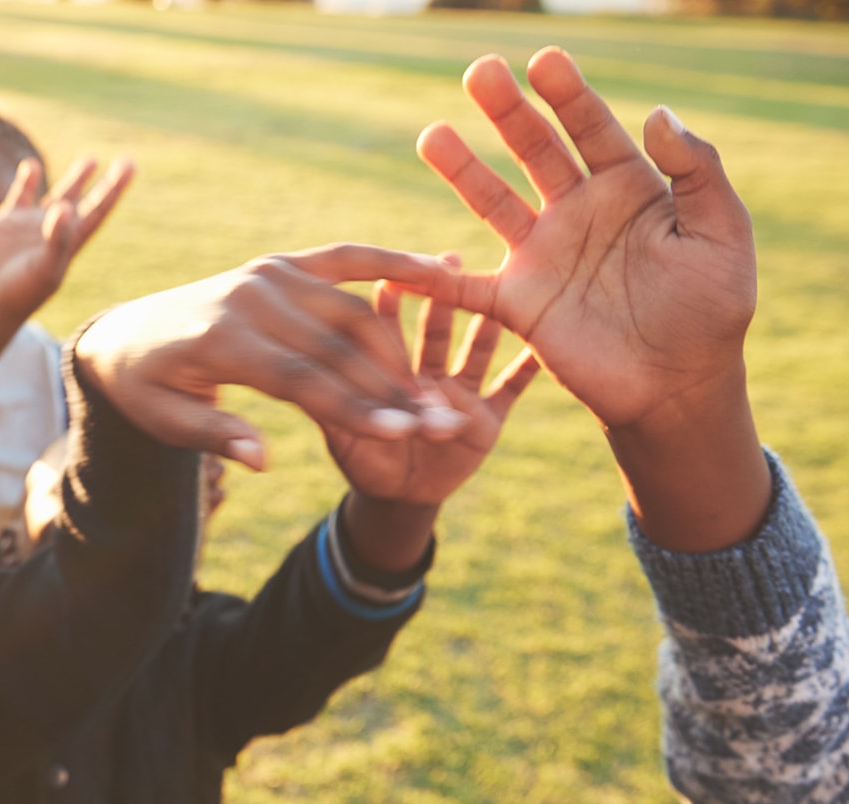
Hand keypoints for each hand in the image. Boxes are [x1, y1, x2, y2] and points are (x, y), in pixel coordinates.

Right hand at [0, 155, 133, 328]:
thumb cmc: (19, 293)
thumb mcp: (42, 269)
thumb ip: (57, 239)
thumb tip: (66, 207)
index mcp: (69, 243)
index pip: (97, 211)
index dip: (114, 189)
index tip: (130, 167)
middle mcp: (54, 233)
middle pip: (86, 202)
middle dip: (105, 183)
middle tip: (127, 162)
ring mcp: (30, 227)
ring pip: (58, 197)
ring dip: (76, 179)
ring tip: (92, 160)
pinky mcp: (5, 224)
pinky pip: (20, 196)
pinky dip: (26, 180)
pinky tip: (32, 166)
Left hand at [74, 245, 468, 469]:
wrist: (125, 332)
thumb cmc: (146, 387)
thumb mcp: (165, 420)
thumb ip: (216, 436)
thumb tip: (263, 461)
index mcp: (219, 338)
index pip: (300, 380)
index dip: (355, 409)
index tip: (403, 436)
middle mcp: (249, 297)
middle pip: (336, 349)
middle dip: (391, 390)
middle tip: (440, 424)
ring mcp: (268, 274)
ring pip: (351, 312)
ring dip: (398, 352)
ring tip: (436, 393)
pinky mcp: (280, 262)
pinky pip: (346, 259)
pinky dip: (393, 263)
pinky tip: (440, 274)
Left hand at [324, 267, 538, 507]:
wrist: (398, 498)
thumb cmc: (362, 463)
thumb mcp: (342, 438)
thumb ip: (330, 412)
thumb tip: (306, 388)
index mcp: (389, 372)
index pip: (385, 333)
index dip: (387, 308)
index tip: (389, 279)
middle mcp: (427, 374)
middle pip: (434, 330)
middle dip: (442, 298)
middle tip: (450, 260)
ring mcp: (459, 393)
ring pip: (474, 350)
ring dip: (486, 324)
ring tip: (500, 292)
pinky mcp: (488, 417)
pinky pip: (511, 389)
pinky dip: (527, 369)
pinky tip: (542, 345)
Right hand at [416, 48, 754, 435]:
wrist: (680, 386)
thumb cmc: (711, 310)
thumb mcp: (723, 235)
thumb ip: (699, 172)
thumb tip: (659, 113)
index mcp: (629, 189)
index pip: (592, 130)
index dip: (569, 95)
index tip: (545, 61)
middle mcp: (578, 213)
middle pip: (535, 151)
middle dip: (508, 111)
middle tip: (480, 70)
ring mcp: (543, 256)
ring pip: (493, 202)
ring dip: (463, 169)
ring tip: (432, 134)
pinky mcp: (520, 303)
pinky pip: (466, 288)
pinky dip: (433, 278)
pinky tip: (399, 263)